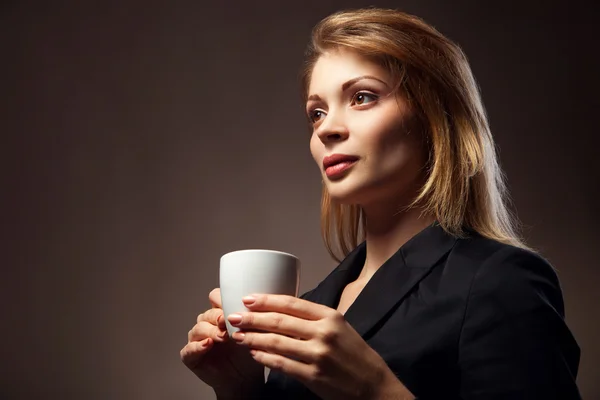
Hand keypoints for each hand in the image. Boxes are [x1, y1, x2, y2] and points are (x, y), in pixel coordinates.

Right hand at [180, 288, 264, 397]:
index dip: (222, 299)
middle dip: (218, 316)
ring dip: (211, 331)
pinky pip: (188, 349)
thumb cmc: (248, 353)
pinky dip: (197, 346)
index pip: (215, 298)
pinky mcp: (190, 356)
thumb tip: (256, 302)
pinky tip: (207, 345)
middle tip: (228, 321)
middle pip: (207, 314)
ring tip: (222, 336)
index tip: (233, 304)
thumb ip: (249, 318)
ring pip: (198, 329)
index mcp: (220, 314)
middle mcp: (207, 324)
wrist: (245, 379)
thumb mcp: (253, 332)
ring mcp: (197, 339)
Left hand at [226, 294, 412, 399]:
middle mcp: (324, 332)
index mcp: (330, 316)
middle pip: (280, 321)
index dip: (266, 300)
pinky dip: (265, 358)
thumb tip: (282, 311)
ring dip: (253, 338)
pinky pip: (282, 364)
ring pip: (277, 342)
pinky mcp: (313, 376)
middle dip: (253, 318)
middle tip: (233, 316)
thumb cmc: (355, 355)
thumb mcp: (340, 327)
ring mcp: (318, 355)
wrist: (374, 386)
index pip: (292, 303)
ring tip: (238, 335)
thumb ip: (314, 319)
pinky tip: (254, 354)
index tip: (247, 298)